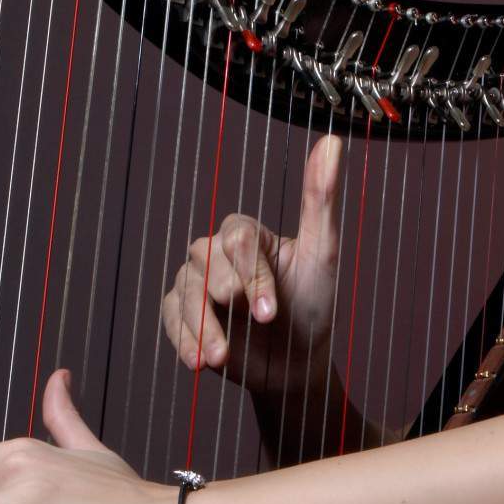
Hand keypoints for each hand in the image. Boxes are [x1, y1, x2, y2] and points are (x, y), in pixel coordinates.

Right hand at [160, 134, 343, 398]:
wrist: (296, 363)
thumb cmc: (312, 304)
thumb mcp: (322, 254)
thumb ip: (321, 199)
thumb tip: (332, 140)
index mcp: (246, 234)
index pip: (238, 240)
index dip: (253, 275)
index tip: (272, 311)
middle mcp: (216, 253)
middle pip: (204, 260)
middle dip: (227, 296)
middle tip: (255, 324)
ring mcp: (196, 284)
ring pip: (185, 291)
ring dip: (202, 326)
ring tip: (220, 358)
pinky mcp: (182, 315)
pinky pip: (171, 317)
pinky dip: (183, 339)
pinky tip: (198, 362)